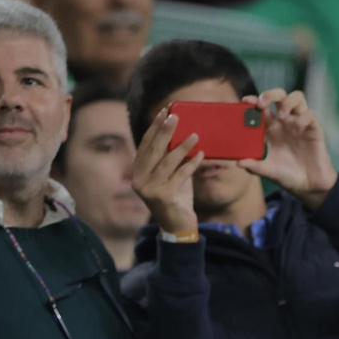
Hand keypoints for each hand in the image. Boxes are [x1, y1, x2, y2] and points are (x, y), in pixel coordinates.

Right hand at [131, 108, 201, 235]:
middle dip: (165, 131)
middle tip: (176, 117)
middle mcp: (139, 179)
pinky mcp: (162, 197)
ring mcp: (149, 189)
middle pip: (153, 150)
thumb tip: (182, 133)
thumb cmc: (176, 198)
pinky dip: (191, 164)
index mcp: (138, 171)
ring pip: (167, 162)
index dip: (154, 127)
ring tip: (195, 135)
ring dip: (182, 147)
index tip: (164, 112)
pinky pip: (180, 175)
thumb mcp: (172, 175)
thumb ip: (171, 158)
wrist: (178, 226)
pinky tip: (200, 154)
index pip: (145, 144)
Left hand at [238, 89, 337, 210]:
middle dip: (270, 94)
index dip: (253, 101)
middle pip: (279, 96)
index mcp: (271, 129)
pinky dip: (302, 118)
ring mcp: (300, 124)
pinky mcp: (314, 129)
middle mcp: (285, 122)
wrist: (309, 187)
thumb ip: (254, 166)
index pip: (262, 107)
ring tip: (282, 115)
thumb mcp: (268, 171)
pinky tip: (297, 131)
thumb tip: (238, 162)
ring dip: (287, 101)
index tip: (245, 101)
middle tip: (262, 103)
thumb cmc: (288, 176)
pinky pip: (310, 114)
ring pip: (297, 97)